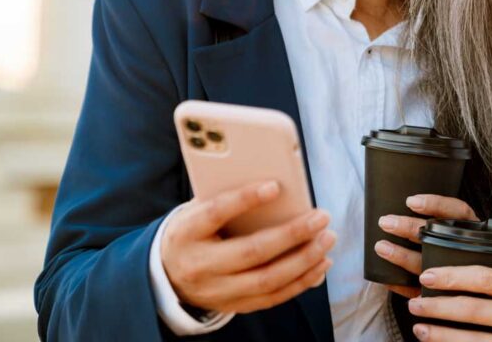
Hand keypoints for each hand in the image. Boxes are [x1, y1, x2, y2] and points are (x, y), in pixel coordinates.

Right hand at [161, 180, 334, 313]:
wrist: (166, 274)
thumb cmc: (194, 230)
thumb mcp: (197, 209)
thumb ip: (227, 197)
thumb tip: (275, 186)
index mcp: (187, 233)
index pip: (215, 213)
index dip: (244, 199)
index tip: (275, 186)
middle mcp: (200, 266)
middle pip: (251, 252)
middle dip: (292, 234)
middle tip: (320, 217)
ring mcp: (217, 291)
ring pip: (266, 280)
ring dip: (304, 260)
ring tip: (326, 239)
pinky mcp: (233, 305)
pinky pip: (272, 297)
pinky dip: (300, 282)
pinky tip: (320, 265)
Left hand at [374, 194, 477, 298]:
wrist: (480, 288)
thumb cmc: (461, 250)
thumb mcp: (461, 230)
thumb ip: (442, 218)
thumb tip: (410, 202)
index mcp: (469, 230)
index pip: (457, 212)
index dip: (435, 205)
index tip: (411, 201)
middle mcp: (464, 250)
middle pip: (437, 237)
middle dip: (409, 228)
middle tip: (386, 222)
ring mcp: (455, 276)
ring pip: (425, 265)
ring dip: (401, 256)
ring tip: (381, 247)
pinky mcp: (444, 297)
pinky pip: (419, 291)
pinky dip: (401, 284)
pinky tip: (386, 278)